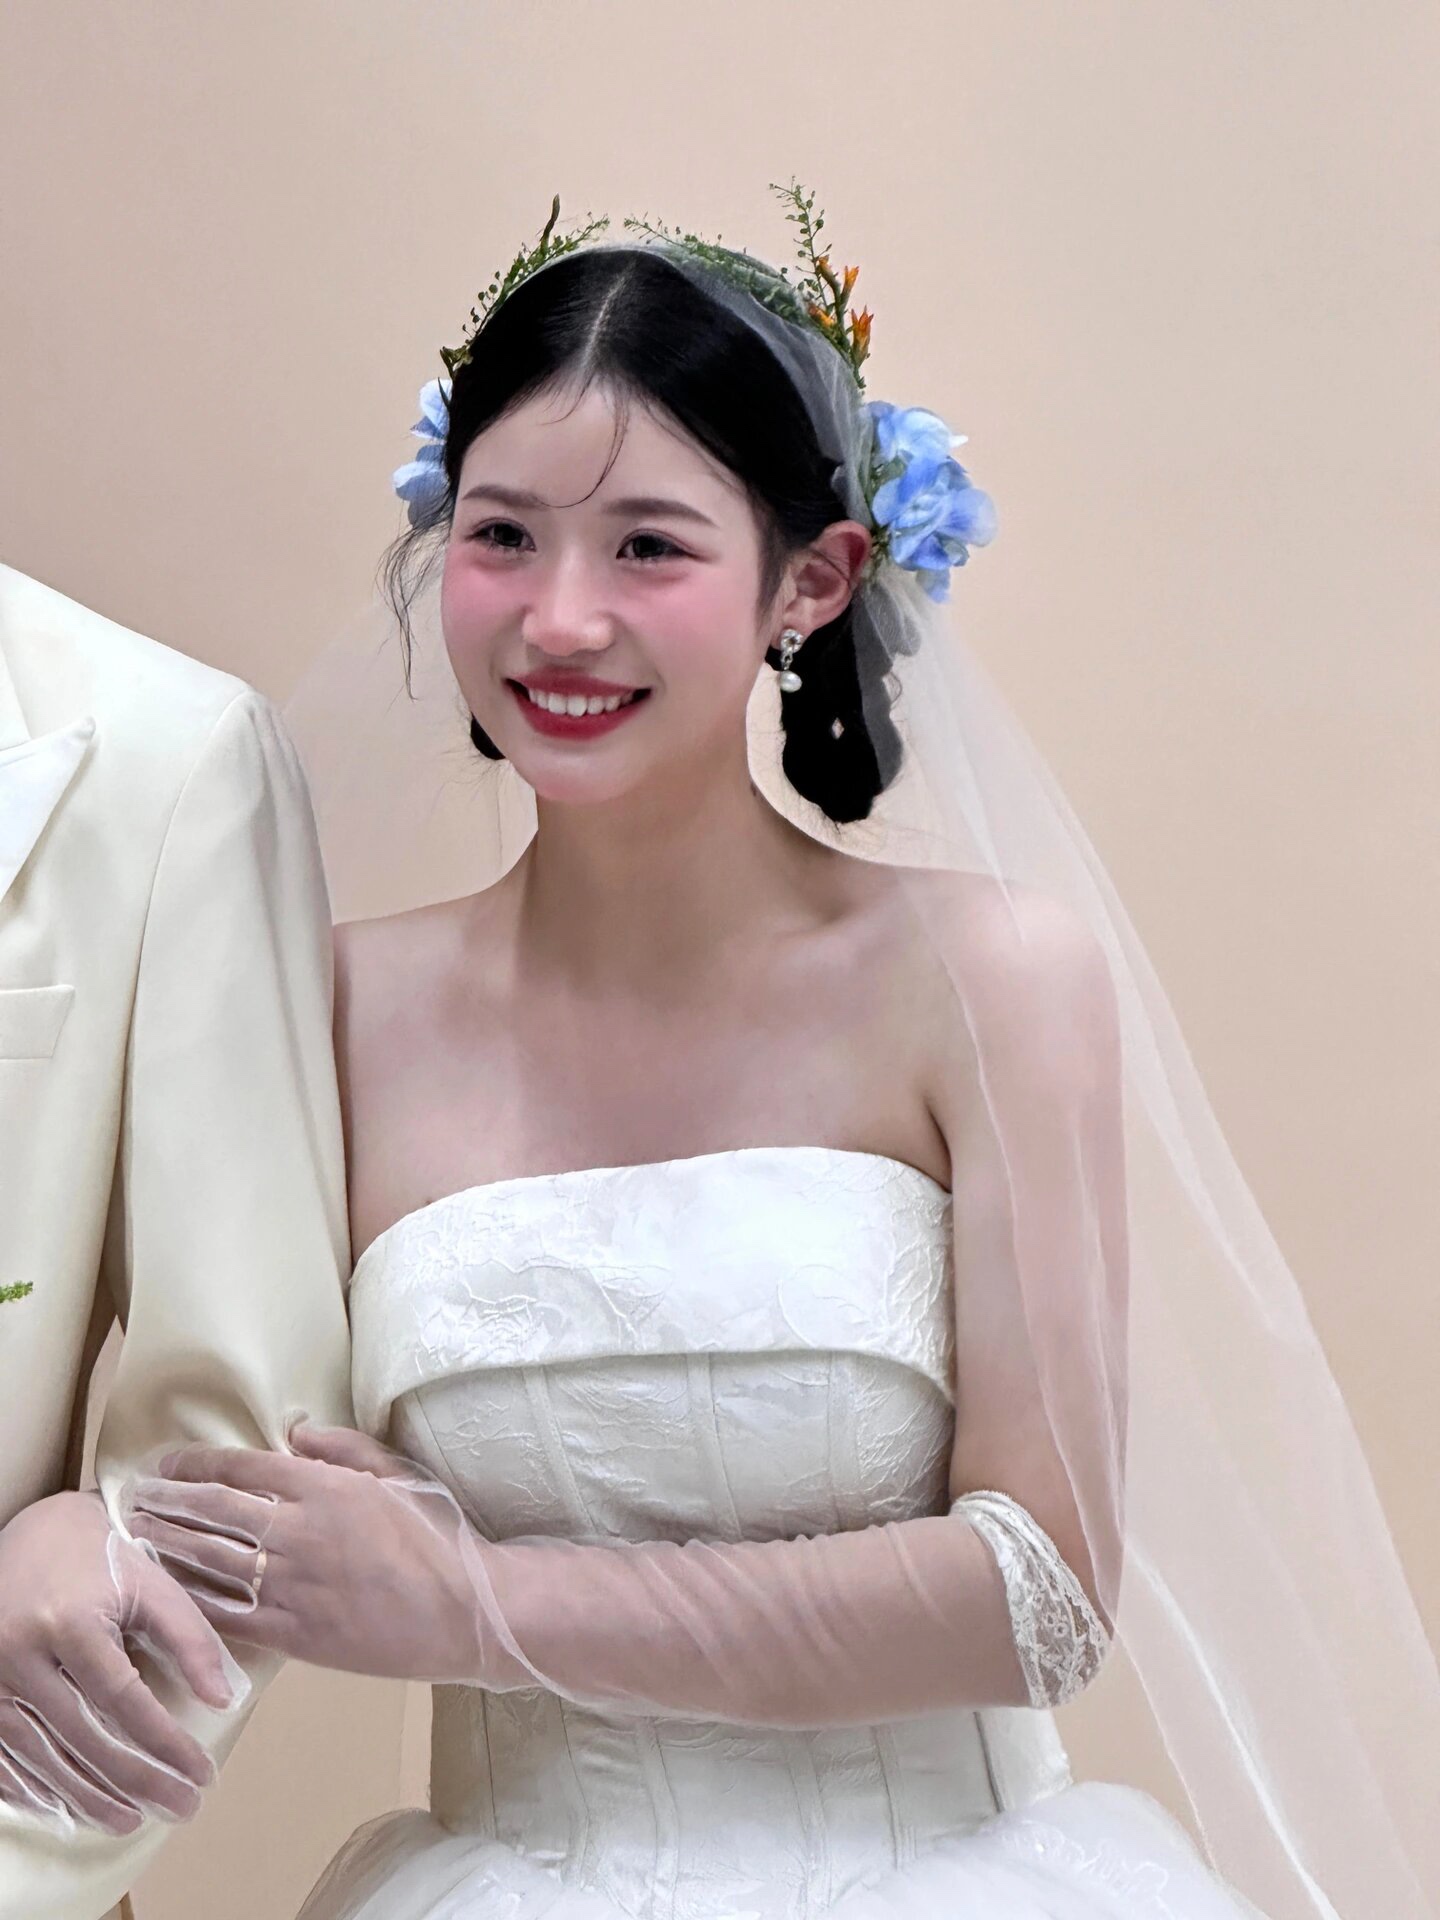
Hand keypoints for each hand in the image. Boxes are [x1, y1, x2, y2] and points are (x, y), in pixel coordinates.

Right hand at [0, 1490, 235, 1834]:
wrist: (33, 1532)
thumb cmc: (102, 1557)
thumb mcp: (152, 1584)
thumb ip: (191, 1639)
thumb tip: (223, 1701)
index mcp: (71, 1623)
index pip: (125, 1702)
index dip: (167, 1744)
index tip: (203, 1773)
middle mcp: (21, 1655)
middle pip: (84, 1738)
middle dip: (137, 1782)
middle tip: (182, 1808)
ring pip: (41, 1757)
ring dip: (88, 1797)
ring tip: (132, 1820)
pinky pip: (0, 1758)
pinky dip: (35, 1790)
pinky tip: (68, 1809)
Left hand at [126, 1425, 493, 1684]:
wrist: (468, 1611)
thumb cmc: (440, 1536)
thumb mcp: (399, 1474)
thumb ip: (344, 1449)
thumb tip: (296, 1432)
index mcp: (325, 1488)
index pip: (242, 1469)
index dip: (196, 1465)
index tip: (166, 1464)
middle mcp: (300, 1532)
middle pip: (214, 1512)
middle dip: (168, 1502)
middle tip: (135, 1498)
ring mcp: (293, 1586)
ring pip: (211, 1562)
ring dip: (169, 1546)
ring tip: (140, 1537)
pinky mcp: (295, 1634)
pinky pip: (230, 1614)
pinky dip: (194, 1600)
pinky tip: (170, 1592)